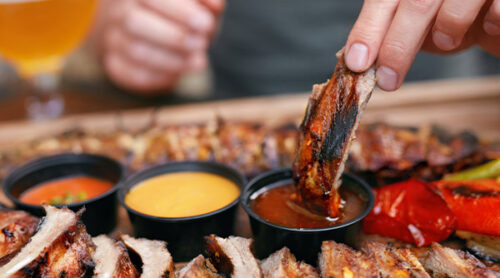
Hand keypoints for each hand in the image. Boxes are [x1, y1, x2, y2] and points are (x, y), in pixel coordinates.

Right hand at [99, 0, 223, 92]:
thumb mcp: (197, 2)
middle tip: (202, 43)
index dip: (179, 10)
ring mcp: (114, 38)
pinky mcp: (117, 65)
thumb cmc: (182, 11)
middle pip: (133, 21)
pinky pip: (135, 74)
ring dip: (172, 59)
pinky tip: (181, 71)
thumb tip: (214, 5)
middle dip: (172, 36)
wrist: (155, 30)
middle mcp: (118, 10)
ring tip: (198, 61)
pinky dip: (162, 76)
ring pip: (135, 51)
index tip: (207, 23)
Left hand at [345, 0, 499, 90]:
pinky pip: (496, 10)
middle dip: (397, 47)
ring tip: (447, 39)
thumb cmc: (447, 16)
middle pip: (415, 4)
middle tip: (387, 80)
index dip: (368, 30)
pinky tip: (486, 25)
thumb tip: (358, 61)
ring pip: (454, 8)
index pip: (382, 0)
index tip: (358, 62)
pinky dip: (489, 24)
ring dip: (448, 29)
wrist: (494, 8)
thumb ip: (387, 35)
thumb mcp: (413, 24)